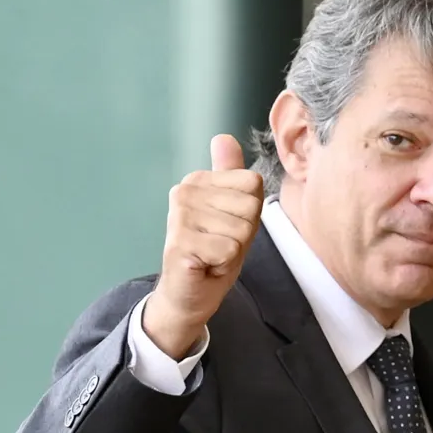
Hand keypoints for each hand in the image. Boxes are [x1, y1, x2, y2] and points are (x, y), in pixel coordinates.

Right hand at [143, 134, 263, 358]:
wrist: (190, 294)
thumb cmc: (214, 252)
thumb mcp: (232, 211)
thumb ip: (230, 175)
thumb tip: (223, 137)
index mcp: (198, 180)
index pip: (253, 184)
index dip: (251, 214)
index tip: (228, 228)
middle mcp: (184, 192)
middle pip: (250, 207)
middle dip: (243, 235)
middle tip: (220, 246)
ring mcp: (179, 217)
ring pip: (241, 230)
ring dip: (233, 251)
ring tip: (213, 256)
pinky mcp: (180, 243)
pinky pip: (229, 250)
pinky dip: (224, 265)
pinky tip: (206, 266)